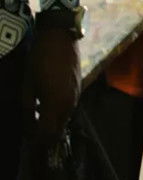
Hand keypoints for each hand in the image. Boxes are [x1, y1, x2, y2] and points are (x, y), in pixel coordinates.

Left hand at [22, 27, 79, 147]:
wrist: (60, 39)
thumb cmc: (39, 60)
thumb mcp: (27, 85)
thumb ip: (27, 108)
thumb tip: (27, 124)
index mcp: (56, 103)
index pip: (47, 133)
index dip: (36, 140)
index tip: (27, 140)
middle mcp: (70, 103)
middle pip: (59, 128)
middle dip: (45, 135)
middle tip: (31, 132)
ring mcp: (76, 95)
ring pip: (64, 119)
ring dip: (52, 123)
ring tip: (37, 119)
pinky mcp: (79, 88)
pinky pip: (68, 108)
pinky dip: (58, 113)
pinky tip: (46, 106)